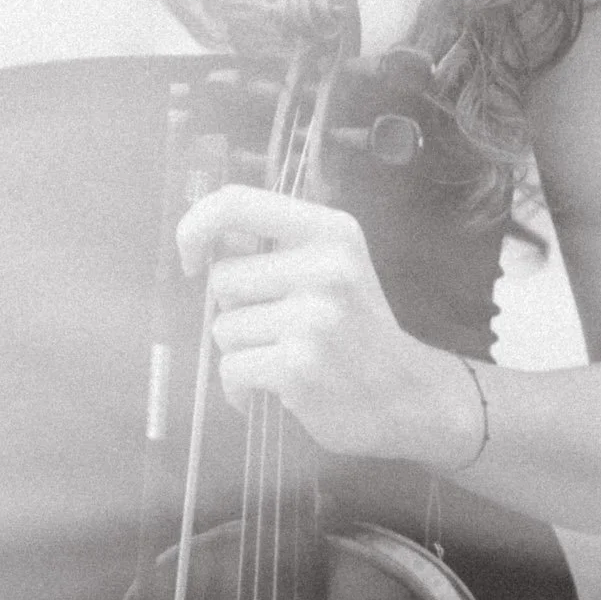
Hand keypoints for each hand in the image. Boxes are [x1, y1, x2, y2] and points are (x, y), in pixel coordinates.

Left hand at [174, 184, 474, 466]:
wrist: (408, 396)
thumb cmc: (358, 329)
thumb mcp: (335, 266)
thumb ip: (279, 246)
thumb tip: (205, 241)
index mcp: (331, 230)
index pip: (235, 203)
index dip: (196, 225)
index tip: (191, 257)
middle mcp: (324, 266)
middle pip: (222, 279)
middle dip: (235, 309)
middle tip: (277, 329)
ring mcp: (312, 318)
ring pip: (223, 328)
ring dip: (241, 350)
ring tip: (283, 359)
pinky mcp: (298, 366)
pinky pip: (231, 369)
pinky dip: (239, 387)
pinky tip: (271, 391)